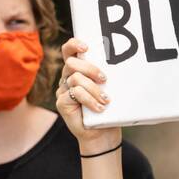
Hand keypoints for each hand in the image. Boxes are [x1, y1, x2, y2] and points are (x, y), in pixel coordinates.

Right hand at [57, 37, 120, 151]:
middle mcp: (67, 78)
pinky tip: (99, 108)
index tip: (86, 47)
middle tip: (104, 79)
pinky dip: (89, 100)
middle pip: (71, 63)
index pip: (68, 51)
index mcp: (77, 70)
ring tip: (105, 100)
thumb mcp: (108, 88)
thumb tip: (117, 62)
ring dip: (93, 89)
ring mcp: (63, 90)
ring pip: (75, 79)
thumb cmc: (108, 108)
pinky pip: (75, 94)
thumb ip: (104, 75)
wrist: (102, 133)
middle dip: (90, 69)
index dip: (74, 45)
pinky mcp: (62, 102)